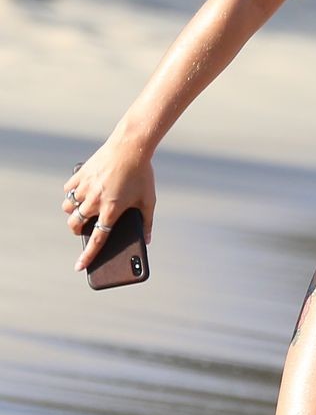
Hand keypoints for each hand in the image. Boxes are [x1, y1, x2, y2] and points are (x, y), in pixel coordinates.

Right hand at [61, 137, 155, 271]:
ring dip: (72, 213)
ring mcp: (85, 188)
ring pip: (68, 208)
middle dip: (76, 231)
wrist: (130, 147)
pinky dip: (72, 194)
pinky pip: (68, 190)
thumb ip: (147, 222)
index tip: (79, 266)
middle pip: (75, 225)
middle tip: (83, 229)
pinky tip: (81, 193)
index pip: (97, 239)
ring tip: (83, 210)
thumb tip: (147, 240)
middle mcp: (94, 201)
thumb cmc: (142, 175)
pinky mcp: (80, 175)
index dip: (88, 255)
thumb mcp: (149, 200)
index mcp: (112, 210)